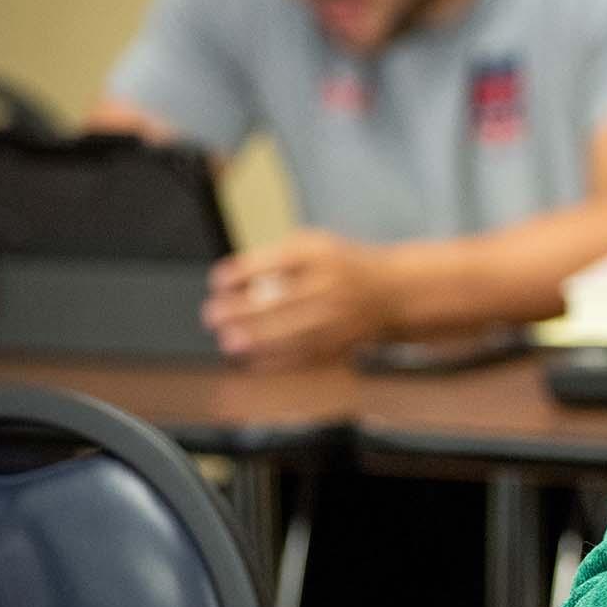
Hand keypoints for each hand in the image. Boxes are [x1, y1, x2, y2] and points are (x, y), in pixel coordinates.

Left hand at [201, 229, 396, 368]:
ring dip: (257, 339)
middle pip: (283, 300)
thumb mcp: (315, 246)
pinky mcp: (343, 341)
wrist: (393, 290)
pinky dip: (278, 360)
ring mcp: (340, 315)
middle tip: (213, 316)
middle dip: (243, 311)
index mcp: (322, 254)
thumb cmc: (343, 266)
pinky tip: (254, 360)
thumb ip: (277, 259)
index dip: (243, 272)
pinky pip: (307, 354)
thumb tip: (234, 283)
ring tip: (228, 342)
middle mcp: (333, 284)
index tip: (218, 281)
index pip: (276, 261)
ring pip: (294, 332)